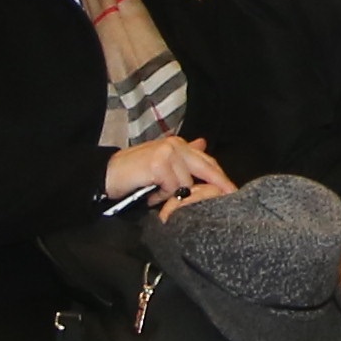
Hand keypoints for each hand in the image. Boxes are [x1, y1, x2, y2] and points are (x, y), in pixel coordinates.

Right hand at [105, 134, 234, 208]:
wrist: (106, 175)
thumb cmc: (136, 174)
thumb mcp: (163, 166)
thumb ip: (183, 159)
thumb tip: (204, 143)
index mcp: (179, 144)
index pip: (207, 161)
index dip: (221, 177)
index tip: (233, 191)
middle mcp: (175, 145)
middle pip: (205, 168)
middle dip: (217, 185)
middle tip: (228, 197)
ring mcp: (167, 153)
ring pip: (186, 184)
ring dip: (173, 194)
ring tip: (156, 195)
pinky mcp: (158, 165)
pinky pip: (172, 188)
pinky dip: (161, 195)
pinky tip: (149, 193)